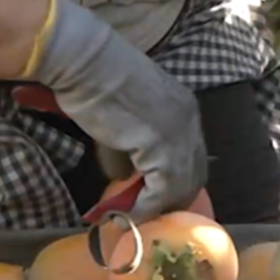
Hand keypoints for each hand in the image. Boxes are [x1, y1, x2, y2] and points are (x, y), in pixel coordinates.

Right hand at [33, 0, 207, 221]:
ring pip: (182, 185)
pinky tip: (129, 214)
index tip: (152, 198)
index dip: (175, 181)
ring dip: (158, 207)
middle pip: (194, 173)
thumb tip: (125, 176)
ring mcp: (180, 133)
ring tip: (133, 217)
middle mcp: (190, 121)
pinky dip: (147, 207)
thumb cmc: (95, 81)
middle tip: (145, 213)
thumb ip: (130, 147)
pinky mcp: (162, 146)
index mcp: (185, 109)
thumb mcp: (123, 116)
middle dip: (171, 198)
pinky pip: (163, 189)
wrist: (85, 61)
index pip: (192, 156)